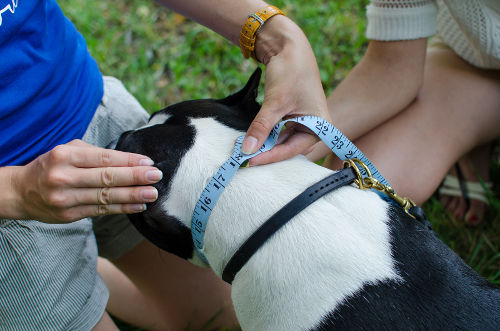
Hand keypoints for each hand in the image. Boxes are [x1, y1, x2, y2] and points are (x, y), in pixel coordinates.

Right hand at [10, 139, 161, 222]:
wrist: (21, 192)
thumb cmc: (52, 166)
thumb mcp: (67, 151)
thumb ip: (95, 154)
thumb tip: (130, 160)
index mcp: (65, 156)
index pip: (103, 158)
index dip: (128, 161)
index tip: (148, 162)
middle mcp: (64, 177)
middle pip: (106, 178)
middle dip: (135, 177)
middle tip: (156, 176)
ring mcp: (66, 198)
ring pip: (106, 197)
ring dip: (132, 195)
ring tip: (153, 193)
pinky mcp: (69, 215)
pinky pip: (101, 211)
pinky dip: (122, 208)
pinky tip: (138, 206)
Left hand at [240, 15, 330, 165]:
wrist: (289, 47)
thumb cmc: (291, 71)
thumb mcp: (275, 102)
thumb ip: (261, 127)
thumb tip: (247, 150)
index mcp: (320, 127)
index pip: (292, 149)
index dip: (270, 156)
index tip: (249, 161)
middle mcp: (315, 128)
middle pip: (288, 148)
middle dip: (267, 152)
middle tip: (245, 159)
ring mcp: (304, 123)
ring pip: (282, 142)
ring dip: (264, 145)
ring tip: (245, 150)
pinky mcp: (293, 118)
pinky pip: (279, 133)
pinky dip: (265, 135)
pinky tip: (251, 139)